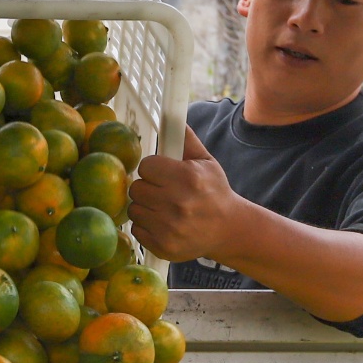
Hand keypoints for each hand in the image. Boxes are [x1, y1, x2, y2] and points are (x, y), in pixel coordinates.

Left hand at [128, 128, 247, 264]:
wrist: (228, 229)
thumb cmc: (215, 192)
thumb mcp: (207, 162)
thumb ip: (185, 140)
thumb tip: (171, 115)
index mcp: (187, 178)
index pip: (146, 166)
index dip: (153, 168)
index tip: (163, 174)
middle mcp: (177, 203)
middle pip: (136, 187)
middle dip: (147, 187)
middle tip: (162, 191)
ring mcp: (169, 227)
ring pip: (134, 209)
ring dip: (144, 206)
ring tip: (163, 207)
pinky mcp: (163, 246)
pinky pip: (137, 229)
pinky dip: (146, 226)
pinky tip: (162, 223)